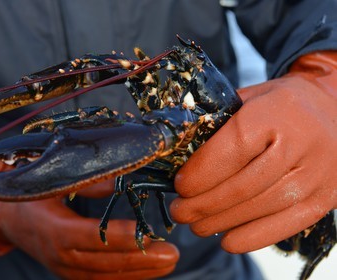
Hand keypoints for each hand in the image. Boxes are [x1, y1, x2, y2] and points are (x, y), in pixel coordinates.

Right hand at [0, 163, 178, 278]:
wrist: (9, 221)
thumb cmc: (32, 198)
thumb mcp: (53, 183)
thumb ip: (88, 183)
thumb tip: (121, 179)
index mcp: (53, 228)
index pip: (89, 236)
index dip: (118, 236)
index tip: (146, 233)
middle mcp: (59, 255)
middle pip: (104, 262)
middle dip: (140, 259)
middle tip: (172, 254)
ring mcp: (65, 269)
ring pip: (106, 277)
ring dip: (139, 272)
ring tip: (168, 263)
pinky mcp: (71, 274)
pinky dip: (126, 278)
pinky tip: (148, 272)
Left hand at [170, 51, 336, 252]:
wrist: (335, 111)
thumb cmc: (281, 106)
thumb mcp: (249, 99)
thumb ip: (218, 123)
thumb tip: (179, 155)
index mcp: (274, 114)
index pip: (232, 150)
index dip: (201, 174)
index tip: (180, 186)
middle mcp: (299, 145)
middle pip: (242, 186)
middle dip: (202, 204)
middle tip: (180, 211)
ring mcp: (316, 175)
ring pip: (260, 208)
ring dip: (221, 222)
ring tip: (196, 225)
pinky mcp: (325, 198)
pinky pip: (285, 225)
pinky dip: (252, 237)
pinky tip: (227, 240)